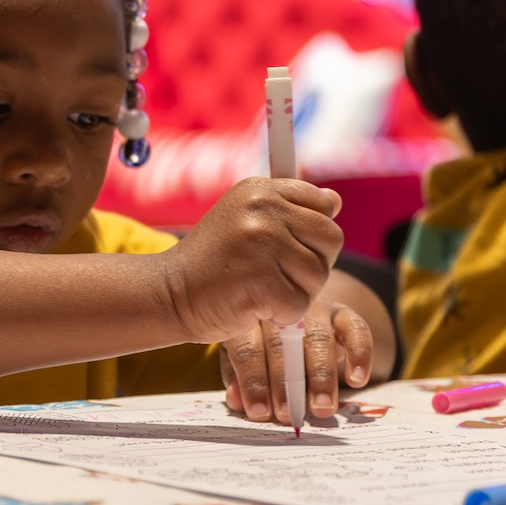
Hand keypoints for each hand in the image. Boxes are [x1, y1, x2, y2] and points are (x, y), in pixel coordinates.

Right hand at [162, 178, 345, 344]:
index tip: (286, 247)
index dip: (312, 234)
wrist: (169, 292)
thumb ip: (290, 209)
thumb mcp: (246, 219)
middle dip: (313, 263)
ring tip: (261, 288)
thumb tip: (336, 202)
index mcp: (260, 190)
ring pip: (319, 274)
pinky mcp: (260, 282)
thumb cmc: (213, 260)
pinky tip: (254, 305)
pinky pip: (299, 304)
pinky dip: (281, 314)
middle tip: (278, 274)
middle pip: (330, 239)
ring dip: (296, 292)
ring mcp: (261, 244)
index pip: (322, 206)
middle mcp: (263, 210)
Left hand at [221, 288, 378, 426]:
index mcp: (247, 318)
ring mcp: (314, 308)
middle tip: (288, 414)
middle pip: (282, 344)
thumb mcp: (242, 360)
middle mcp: (280, 309)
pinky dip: (359, 354)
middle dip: (285, 382)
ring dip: (321, 376)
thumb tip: (237, 402)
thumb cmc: (263, 345)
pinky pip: (356, 329)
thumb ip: (239, 379)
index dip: (253, 382)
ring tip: (321, 407)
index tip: (259, 412)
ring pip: (319, 339)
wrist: (294, 313)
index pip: (247, 348)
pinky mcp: (343, 313)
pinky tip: (357, 380)